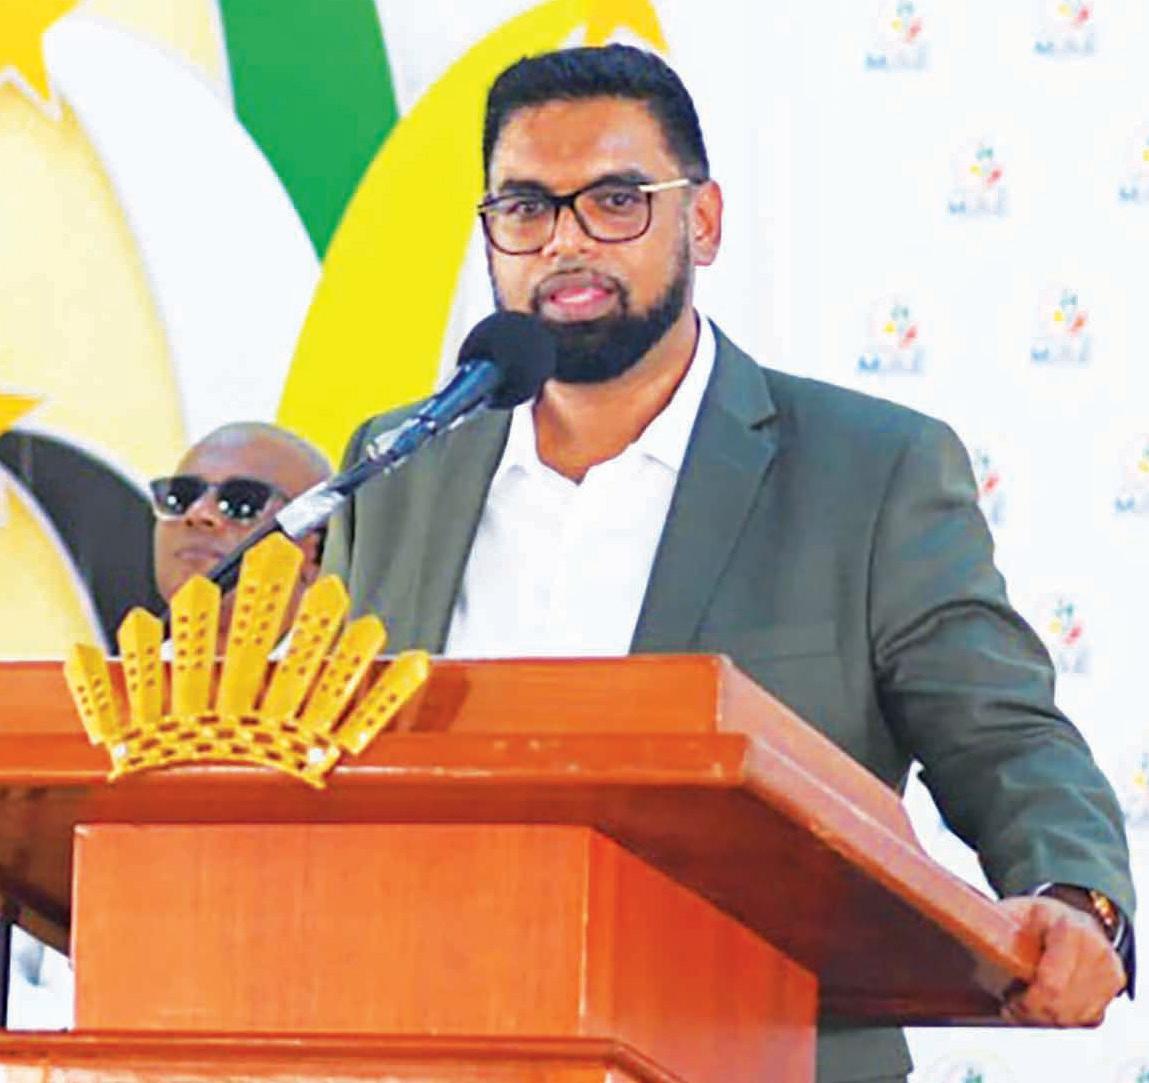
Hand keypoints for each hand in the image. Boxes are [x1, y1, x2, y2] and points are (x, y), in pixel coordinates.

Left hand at [998, 896, 1125, 1025]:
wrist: (1069, 915)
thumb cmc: (1036, 916)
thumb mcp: (1012, 912)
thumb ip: (993, 926)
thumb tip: (965, 933)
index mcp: (1069, 928)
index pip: (1050, 984)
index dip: (1027, 1001)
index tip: (1009, 1000)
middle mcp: (1096, 948)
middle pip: (1062, 1005)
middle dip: (1033, 1013)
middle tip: (1011, 1007)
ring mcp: (1109, 968)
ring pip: (1075, 1016)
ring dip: (1048, 1018)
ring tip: (1026, 1006)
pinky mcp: (1114, 986)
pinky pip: (1088, 1017)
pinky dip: (1065, 1018)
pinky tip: (1047, 1006)